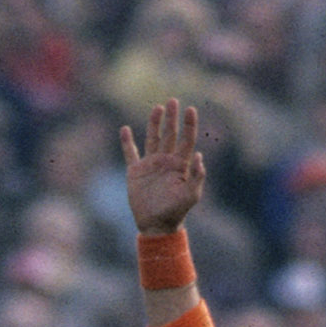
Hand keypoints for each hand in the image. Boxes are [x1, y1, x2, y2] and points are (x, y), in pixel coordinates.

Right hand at [121, 98, 206, 235]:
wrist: (156, 225)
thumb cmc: (176, 212)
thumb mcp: (191, 196)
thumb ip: (196, 176)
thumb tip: (199, 156)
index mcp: (180, 165)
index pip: (186, 139)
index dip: (189, 125)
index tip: (191, 109)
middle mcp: (166, 161)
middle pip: (170, 134)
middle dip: (172, 118)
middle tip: (173, 101)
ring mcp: (150, 165)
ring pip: (152, 138)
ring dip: (155, 123)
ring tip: (157, 107)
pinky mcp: (135, 172)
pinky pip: (130, 153)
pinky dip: (127, 142)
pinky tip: (125, 129)